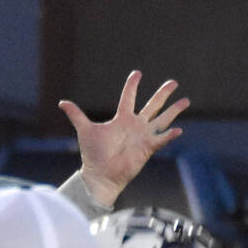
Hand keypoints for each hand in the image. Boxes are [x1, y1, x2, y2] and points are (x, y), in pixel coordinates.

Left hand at [58, 71, 188, 207]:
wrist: (100, 174)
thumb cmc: (93, 154)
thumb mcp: (85, 130)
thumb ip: (76, 115)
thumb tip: (61, 102)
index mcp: (121, 119)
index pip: (128, 98)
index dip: (132, 85)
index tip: (137, 73)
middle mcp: (135, 125)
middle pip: (152, 105)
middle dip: (163, 94)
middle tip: (173, 82)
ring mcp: (143, 136)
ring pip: (162, 119)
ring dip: (174, 110)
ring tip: (186, 100)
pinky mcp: (148, 148)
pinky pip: (161, 139)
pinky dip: (169, 135)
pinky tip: (178, 130)